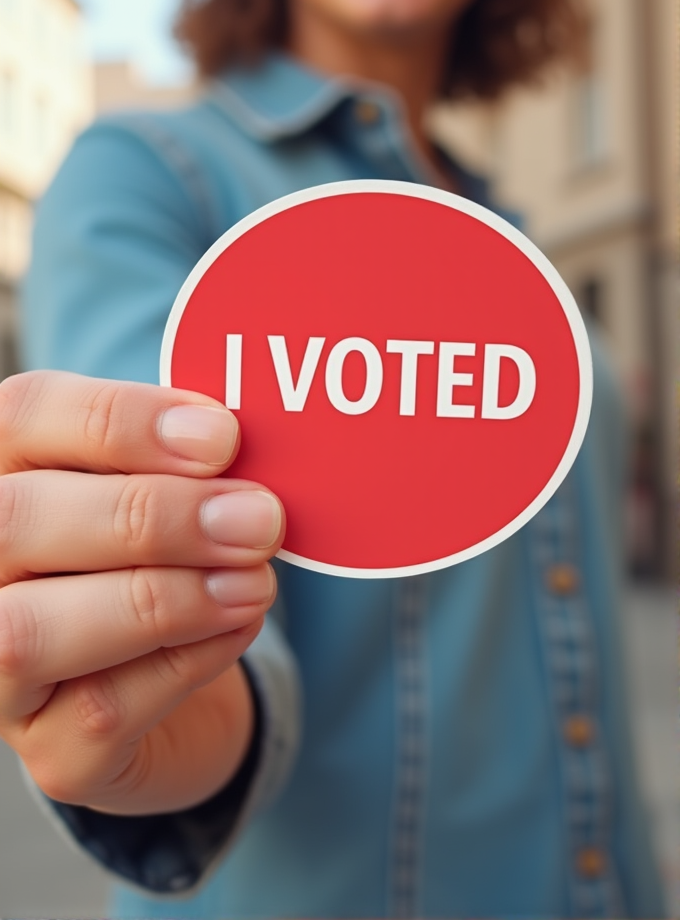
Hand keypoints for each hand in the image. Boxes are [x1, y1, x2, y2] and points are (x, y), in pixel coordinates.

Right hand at [0, 370, 283, 815]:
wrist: (176, 673)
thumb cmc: (166, 554)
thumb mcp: (174, 488)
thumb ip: (189, 460)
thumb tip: (232, 440)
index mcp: (4, 475)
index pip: (23, 416)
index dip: (121, 421)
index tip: (222, 437)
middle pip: (16, 522)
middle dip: (151, 517)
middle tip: (257, 518)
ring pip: (33, 633)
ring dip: (164, 599)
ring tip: (254, 580)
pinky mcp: (53, 752)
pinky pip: (102, 711)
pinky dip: (187, 661)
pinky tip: (239, 625)